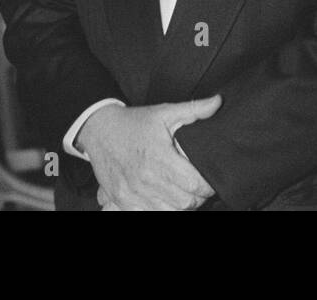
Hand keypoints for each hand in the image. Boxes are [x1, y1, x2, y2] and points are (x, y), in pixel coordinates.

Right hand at [78, 95, 220, 209]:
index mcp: (160, 157)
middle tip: (197, 186)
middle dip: (196, 196)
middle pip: (185, 203)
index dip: (207, 185)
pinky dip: (160, 209)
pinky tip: (164, 198)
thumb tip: (218, 102)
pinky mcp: (123, 200)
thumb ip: (194, 109)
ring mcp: (133, 192)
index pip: (194, 184)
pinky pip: (148, 215)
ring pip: (169, 212)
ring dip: (179, 205)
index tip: (209, 180)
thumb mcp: (164, 112)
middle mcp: (146, 178)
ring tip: (182, 192)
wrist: (98, 129)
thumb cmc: (134, 122)